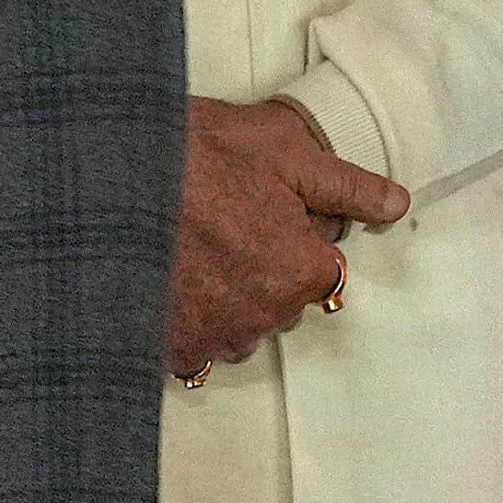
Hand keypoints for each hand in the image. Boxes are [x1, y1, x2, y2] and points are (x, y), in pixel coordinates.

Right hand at [166, 96, 411, 375]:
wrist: (105, 174)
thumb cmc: (196, 154)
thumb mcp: (281, 150)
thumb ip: (346, 185)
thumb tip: (397, 204)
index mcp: (302, 271)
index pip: (321, 272)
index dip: (291, 238)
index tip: (255, 211)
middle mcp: (265, 316)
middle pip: (278, 304)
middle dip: (258, 274)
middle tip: (217, 227)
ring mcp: (213, 336)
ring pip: (236, 330)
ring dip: (221, 305)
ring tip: (185, 256)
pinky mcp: (167, 347)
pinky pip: (190, 353)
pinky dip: (183, 328)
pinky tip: (166, 288)